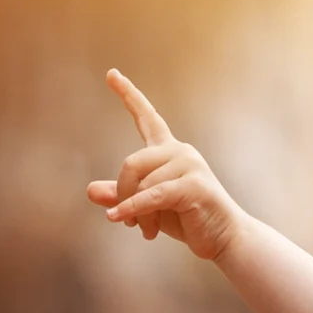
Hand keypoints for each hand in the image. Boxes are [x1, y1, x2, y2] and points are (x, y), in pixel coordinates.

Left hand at [87, 70, 244, 261]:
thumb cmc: (187, 219)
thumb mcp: (147, 207)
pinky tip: (121, 219)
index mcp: (169, 151)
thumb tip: (90, 191)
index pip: (146, 117)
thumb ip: (121, 196)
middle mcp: (180, 151)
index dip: (128, 95)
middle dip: (123, 194)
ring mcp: (189, 166)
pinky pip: (152, 195)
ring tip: (145, 231)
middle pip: (131, 163)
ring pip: (141, 183)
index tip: (111, 74)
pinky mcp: (193, 186)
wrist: (222, 238)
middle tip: (126, 221)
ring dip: (135, 212)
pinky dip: (134, 209)